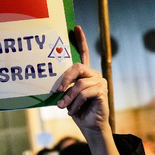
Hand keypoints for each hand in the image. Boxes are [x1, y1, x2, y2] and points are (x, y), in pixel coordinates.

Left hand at [50, 26, 118, 154]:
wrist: (89, 126)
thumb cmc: (76, 110)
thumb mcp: (65, 97)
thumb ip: (62, 87)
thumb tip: (51, 84)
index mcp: (84, 73)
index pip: (84, 53)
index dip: (80, 40)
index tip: (75, 27)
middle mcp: (93, 74)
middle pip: (78, 67)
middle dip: (65, 79)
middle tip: (57, 91)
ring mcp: (100, 82)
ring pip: (80, 84)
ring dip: (69, 98)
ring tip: (63, 107)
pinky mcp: (103, 92)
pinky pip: (85, 93)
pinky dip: (76, 103)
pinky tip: (74, 110)